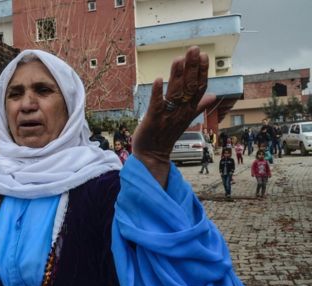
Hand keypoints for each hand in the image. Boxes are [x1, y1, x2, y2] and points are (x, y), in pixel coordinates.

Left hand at [132, 46, 216, 186]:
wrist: (152, 155)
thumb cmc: (166, 135)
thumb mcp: (185, 119)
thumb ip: (199, 106)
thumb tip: (213, 97)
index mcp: (188, 110)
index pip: (198, 88)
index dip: (202, 72)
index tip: (204, 56)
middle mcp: (180, 111)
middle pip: (188, 87)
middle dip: (191, 67)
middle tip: (194, 49)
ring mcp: (167, 116)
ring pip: (175, 93)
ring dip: (176, 75)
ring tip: (179, 59)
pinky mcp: (153, 120)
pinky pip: (156, 105)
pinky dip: (157, 93)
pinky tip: (158, 79)